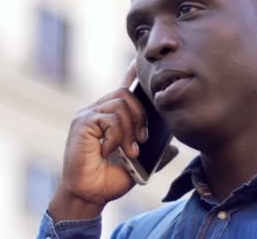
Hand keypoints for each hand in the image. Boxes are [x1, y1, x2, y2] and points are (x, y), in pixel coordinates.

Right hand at [48, 61, 148, 220]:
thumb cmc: (109, 180)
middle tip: (141, 139)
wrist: (89, 195)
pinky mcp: (82, 123)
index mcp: (108, 116)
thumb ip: (154, 153)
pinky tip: (110, 151)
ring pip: (120, 105)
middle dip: (140, 116)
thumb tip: (173, 148)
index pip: (121, 88)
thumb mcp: (138, 165)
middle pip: (126, 94)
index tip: (139, 61)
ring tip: (129, 150)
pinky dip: (116, 137)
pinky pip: (110, 119)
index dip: (131, 74)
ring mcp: (87, 115)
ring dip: (130, 130)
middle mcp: (96, 111)